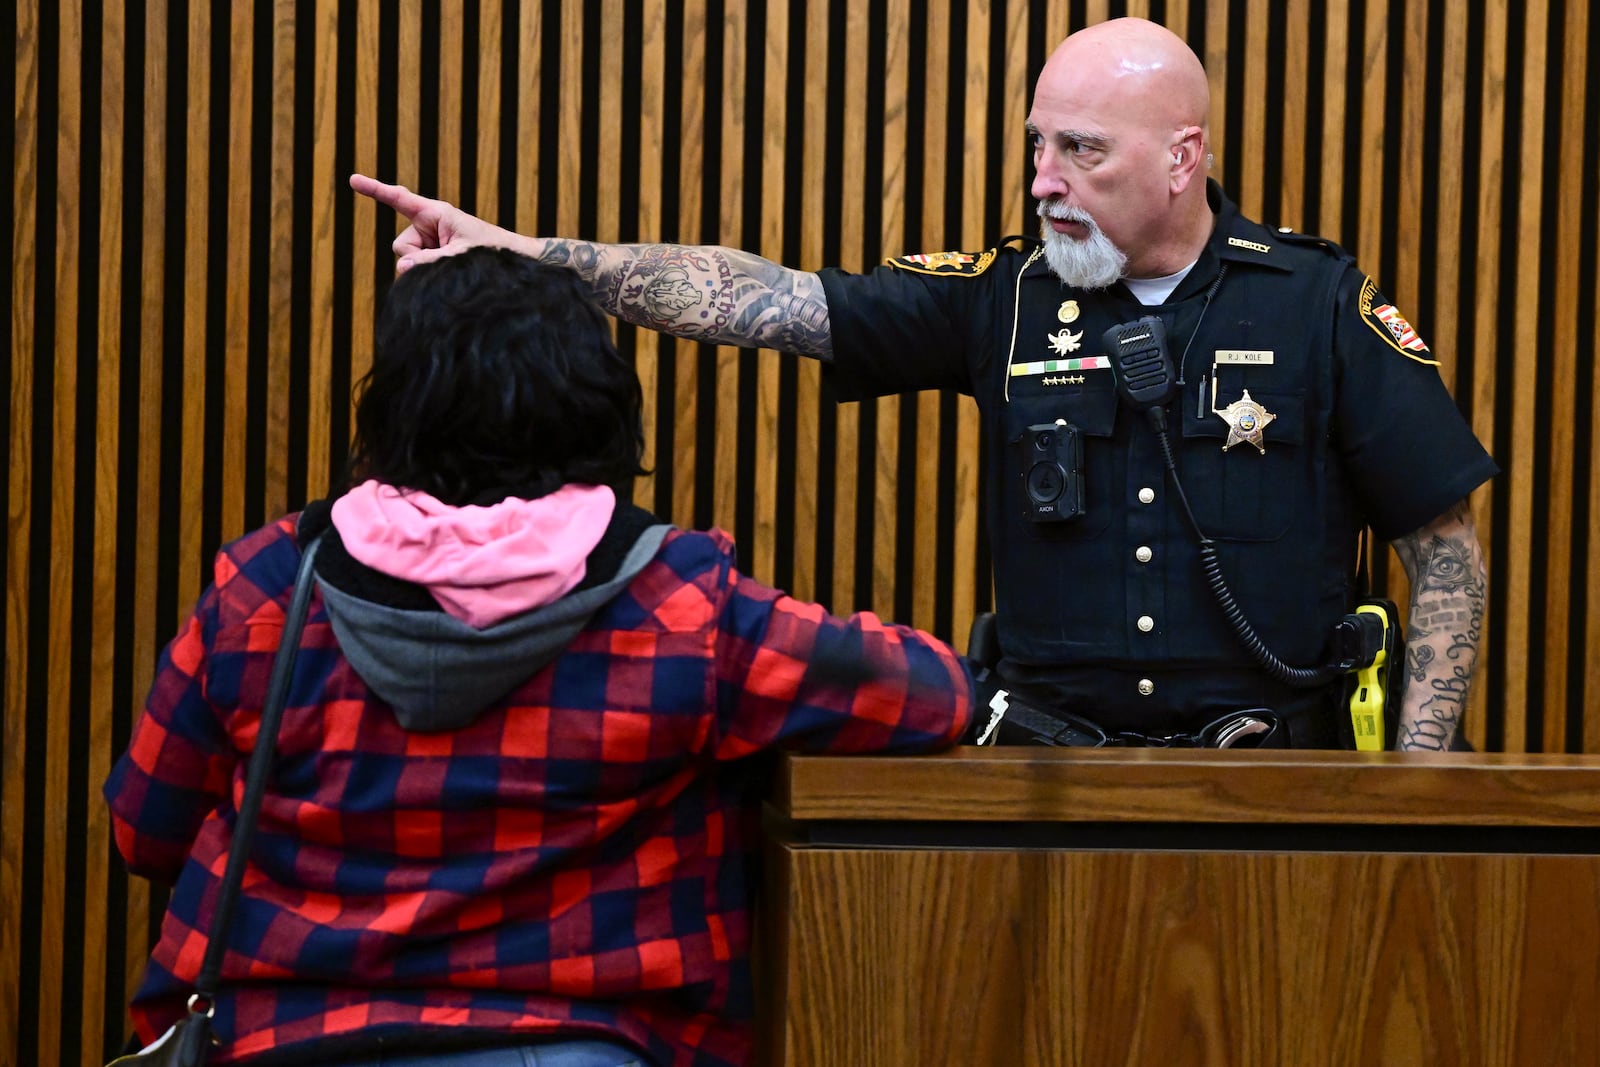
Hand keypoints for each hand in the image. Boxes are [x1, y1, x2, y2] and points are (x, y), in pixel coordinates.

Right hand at [348, 174, 523, 272]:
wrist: (511, 261)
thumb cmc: (491, 251)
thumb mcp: (461, 255)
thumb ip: (431, 261)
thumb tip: (402, 267)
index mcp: (435, 213)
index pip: (399, 198)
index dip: (375, 190)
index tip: (352, 179)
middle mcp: (428, 226)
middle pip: (402, 246)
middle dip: (416, 258)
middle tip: (446, 260)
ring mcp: (429, 243)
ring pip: (407, 261)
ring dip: (424, 268)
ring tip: (453, 265)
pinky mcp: (433, 257)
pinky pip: (416, 269)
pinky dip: (425, 275)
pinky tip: (446, 273)